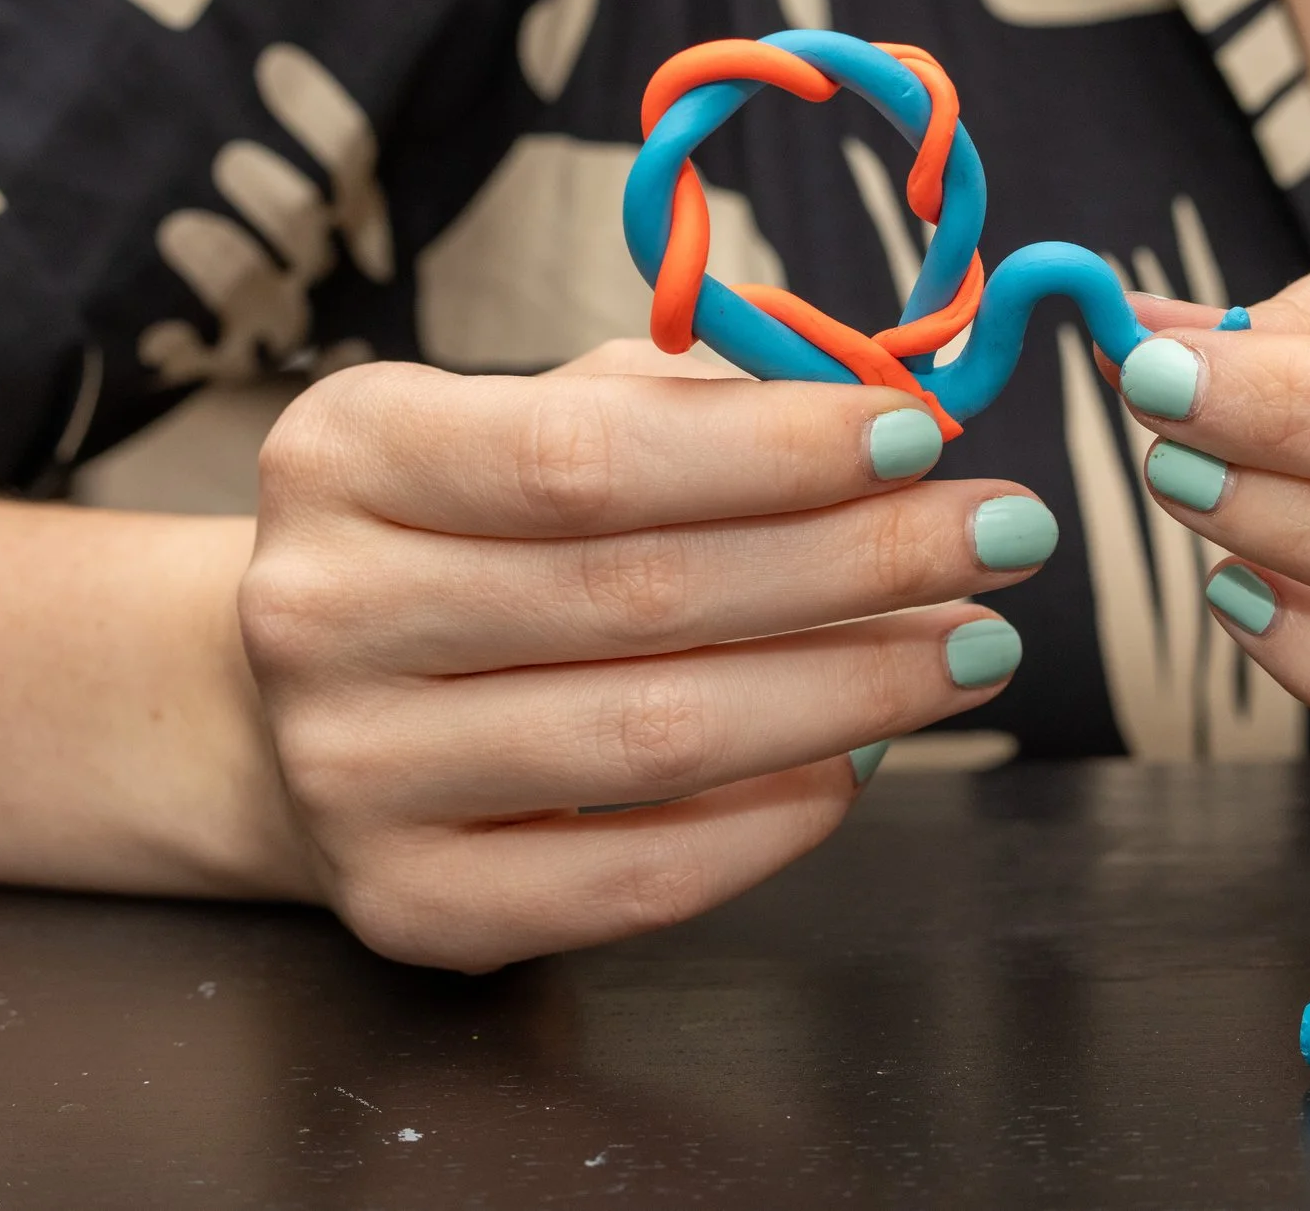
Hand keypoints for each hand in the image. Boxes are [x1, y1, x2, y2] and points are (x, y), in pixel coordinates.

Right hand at [239, 342, 1055, 970]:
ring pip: (656, 737)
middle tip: (1006, 536)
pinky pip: (635, 876)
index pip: (583, 453)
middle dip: (858, 560)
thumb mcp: (532, 419)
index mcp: (347, 452)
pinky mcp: (409, 903)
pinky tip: (866, 759)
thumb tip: (884, 413)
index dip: (771, 450)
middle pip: (640, 594)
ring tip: (973, 645)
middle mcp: (321, 613)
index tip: (920, 436)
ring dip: (853, 688)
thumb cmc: (466, 533)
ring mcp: (352, 775)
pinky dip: (776, 819)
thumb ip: (686, 405)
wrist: (303, 699)